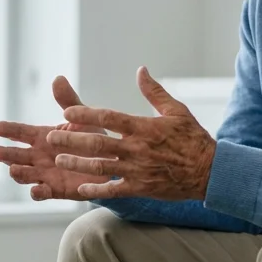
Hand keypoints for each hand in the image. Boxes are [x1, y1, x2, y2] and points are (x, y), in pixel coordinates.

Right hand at [0, 76, 112, 200]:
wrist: (111, 164)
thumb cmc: (92, 139)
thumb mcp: (80, 118)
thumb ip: (68, 101)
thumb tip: (57, 78)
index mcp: (43, 137)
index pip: (21, 133)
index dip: (9, 130)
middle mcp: (40, 156)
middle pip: (18, 156)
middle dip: (7, 155)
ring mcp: (46, 174)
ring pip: (26, 175)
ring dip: (19, 173)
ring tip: (14, 169)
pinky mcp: (56, 190)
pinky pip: (44, 193)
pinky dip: (38, 193)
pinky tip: (36, 190)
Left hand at [45, 66, 215, 200]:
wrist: (210, 171)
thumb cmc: (193, 138)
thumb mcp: (176, 110)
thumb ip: (154, 91)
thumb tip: (140, 70)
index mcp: (143, 127)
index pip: (109, 117)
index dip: (86, 114)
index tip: (67, 111)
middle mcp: (137, 148)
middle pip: (98, 142)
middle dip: (72, 139)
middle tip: (51, 137)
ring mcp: (138, 169)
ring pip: (101, 166)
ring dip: (78, 163)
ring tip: (59, 160)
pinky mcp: (141, 188)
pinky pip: (114, 190)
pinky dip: (97, 191)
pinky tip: (81, 189)